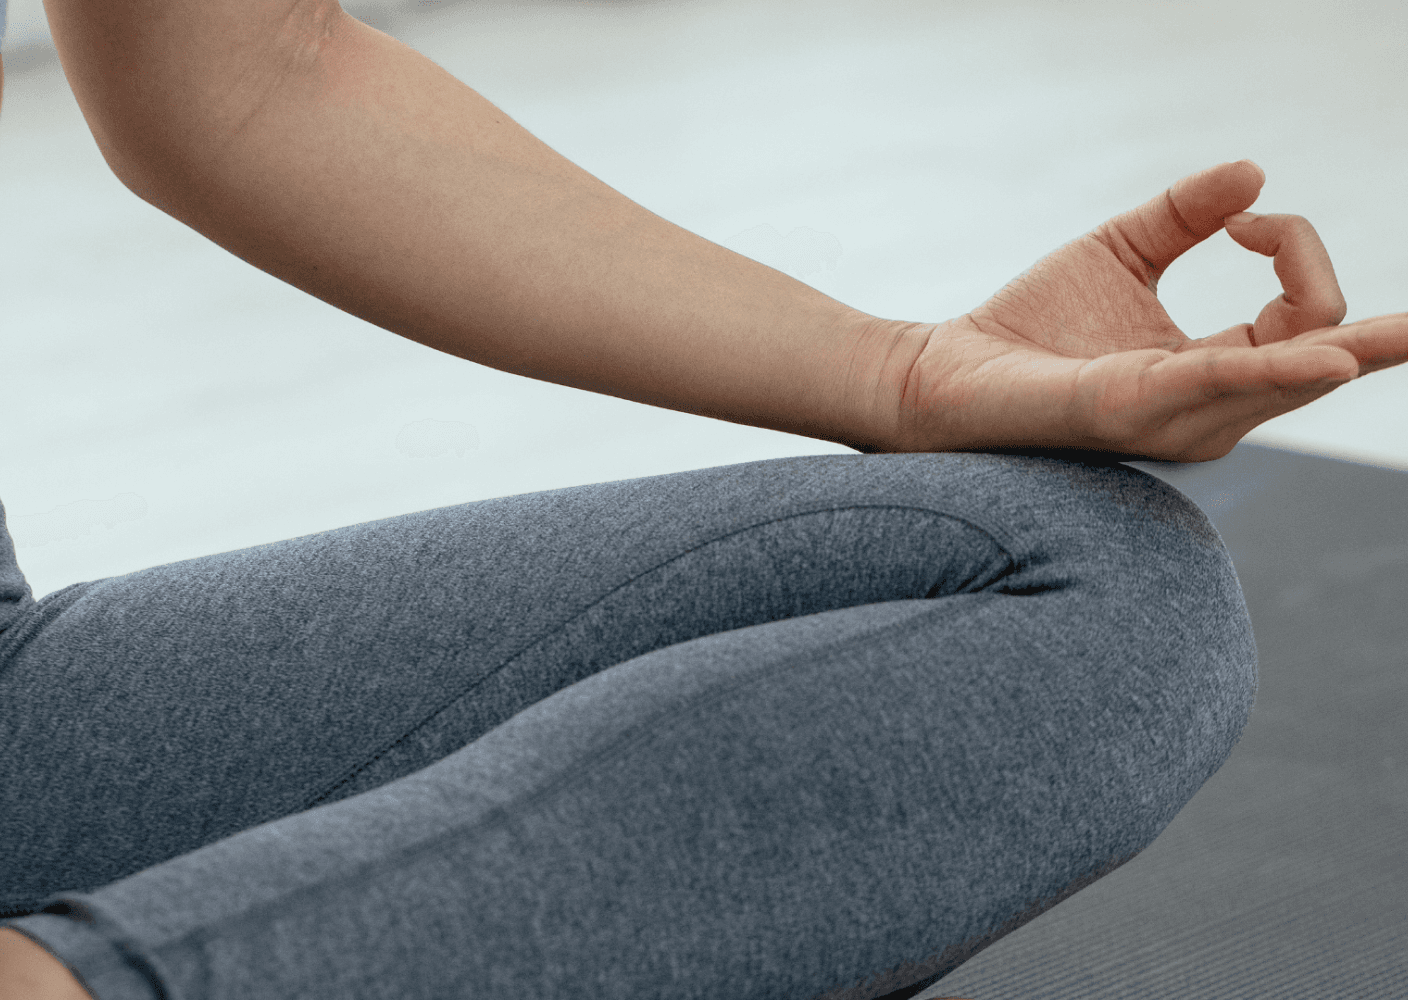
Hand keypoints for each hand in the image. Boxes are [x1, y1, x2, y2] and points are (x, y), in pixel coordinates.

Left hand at [889, 160, 1407, 461]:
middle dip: (1372, 328)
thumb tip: (1254, 173)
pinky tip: (1324, 356)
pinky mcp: (1129, 407)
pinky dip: (1272, 366)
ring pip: (1288, 378)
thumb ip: (1184, 215)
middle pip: (1321, 355)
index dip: (1294, 250)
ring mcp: (1175, 416)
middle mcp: (1210, 407)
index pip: (1307, 318)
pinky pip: (1217, 382)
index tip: (1239, 218)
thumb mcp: (1121, 252)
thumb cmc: (1029, 325)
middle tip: (1394, 304)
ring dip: (1345, 350)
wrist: (946, 368)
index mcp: (1214, 371)